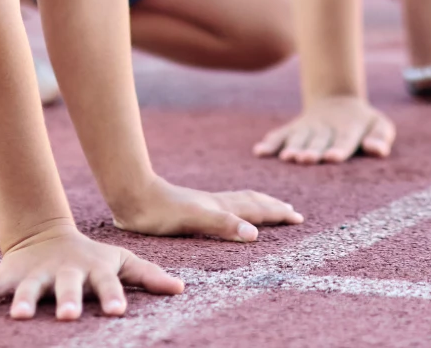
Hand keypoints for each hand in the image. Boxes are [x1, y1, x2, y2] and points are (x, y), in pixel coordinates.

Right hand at [0, 225, 182, 320]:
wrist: (46, 235)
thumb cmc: (92, 258)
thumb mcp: (121, 261)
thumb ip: (149, 276)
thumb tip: (182, 289)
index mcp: (94, 272)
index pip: (108, 285)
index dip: (113, 297)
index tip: (118, 312)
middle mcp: (65, 274)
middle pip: (68, 288)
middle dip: (68, 301)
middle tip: (69, 316)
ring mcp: (36, 276)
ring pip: (29, 290)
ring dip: (24, 302)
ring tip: (20, 317)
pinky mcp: (10, 277)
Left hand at [110, 177, 303, 241]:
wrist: (133, 196)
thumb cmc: (161, 212)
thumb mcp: (195, 220)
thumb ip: (225, 224)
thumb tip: (255, 234)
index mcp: (221, 206)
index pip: (257, 209)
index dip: (277, 214)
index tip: (297, 218)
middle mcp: (216, 202)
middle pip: (252, 202)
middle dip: (273, 208)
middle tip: (291, 212)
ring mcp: (204, 203)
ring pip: (239, 202)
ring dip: (258, 205)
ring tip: (268, 206)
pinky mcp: (192, 208)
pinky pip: (225, 206)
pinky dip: (237, 209)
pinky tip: (228, 212)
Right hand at [253, 96, 394, 164]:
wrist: (338, 101)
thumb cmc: (363, 123)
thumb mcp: (379, 125)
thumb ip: (381, 137)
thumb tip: (377, 150)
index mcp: (349, 129)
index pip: (344, 140)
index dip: (338, 149)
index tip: (332, 158)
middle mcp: (325, 128)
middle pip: (318, 141)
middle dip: (311, 150)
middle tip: (304, 159)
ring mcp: (307, 128)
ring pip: (298, 138)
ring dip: (291, 147)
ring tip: (287, 157)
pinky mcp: (292, 129)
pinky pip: (280, 134)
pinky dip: (270, 143)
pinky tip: (260, 152)